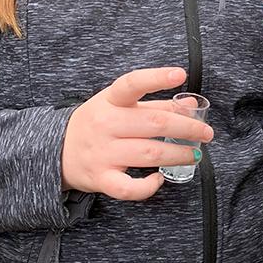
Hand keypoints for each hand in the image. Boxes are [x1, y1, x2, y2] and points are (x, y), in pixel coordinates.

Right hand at [62, 68, 213, 200]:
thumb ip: (156, 104)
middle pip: (154, 123)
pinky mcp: (101, 178)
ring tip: (194, 154)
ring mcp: (103, 152)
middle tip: (206, 133)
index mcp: (110, 101)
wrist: (56, 151)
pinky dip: (147, 186)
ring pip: (149, 153)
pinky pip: (128, 187)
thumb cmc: (96, 124)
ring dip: (177, 154)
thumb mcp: (119, 105)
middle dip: (187, 128)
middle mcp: (106, 124)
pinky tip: (160, 178)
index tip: (180, 74)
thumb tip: (191, 103)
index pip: (132, 84)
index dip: (156, 78)